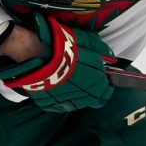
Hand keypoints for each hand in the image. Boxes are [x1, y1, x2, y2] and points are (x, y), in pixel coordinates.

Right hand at [0, 12, 116, 111]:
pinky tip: (58, 87)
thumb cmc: (63, 46)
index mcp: (94, 83)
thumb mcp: (87, 41)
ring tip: (72, 82)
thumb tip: (111, 59)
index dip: (106, 86)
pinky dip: (61, 97)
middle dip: (94, 92)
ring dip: (78, 95)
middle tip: (88, 81)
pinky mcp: (48, 103)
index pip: (106, 93)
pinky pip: (59, 104)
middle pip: (93, 101)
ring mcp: (64, 102)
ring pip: (77, 103)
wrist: (35, 53)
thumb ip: (101, 51)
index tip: (103, 80)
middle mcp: (81, 97)